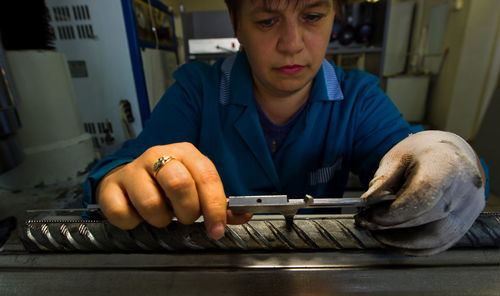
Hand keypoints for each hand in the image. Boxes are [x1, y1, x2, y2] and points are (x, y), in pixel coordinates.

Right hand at [96, 142, 251, 238]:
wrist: (127, 177)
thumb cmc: (166, 184)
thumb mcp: (195, 186)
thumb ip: (218, 203)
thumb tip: (244, 215)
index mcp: (185, 153)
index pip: (206, 177)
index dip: (214, 207)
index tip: (217, 229)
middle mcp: (158, 155)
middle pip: (179, 184)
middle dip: (187, 211)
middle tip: (185, 218)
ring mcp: (133, 169)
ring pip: (151, 202)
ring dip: (160, 219)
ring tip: (160, 214)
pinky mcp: (111, 185)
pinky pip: (123, 213)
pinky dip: (133, 222)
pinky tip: (138, 215)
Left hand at [355, 131, 484, 255]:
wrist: (449, 154)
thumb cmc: (422, 153)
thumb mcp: (397, 157)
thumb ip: (383, 180)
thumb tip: (368, 201)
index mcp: (446, 165)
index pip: (421, 197)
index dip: (393, 212)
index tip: (369, 214)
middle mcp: (464, 190)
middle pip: (427, 219)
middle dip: (390, 226)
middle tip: (365, 222)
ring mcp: (469, 210)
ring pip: (435, 238)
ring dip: (400, 241)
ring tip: (376, 232)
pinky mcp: (465, 225)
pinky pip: (439, 245)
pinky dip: (413, 247)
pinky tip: (392, 240)